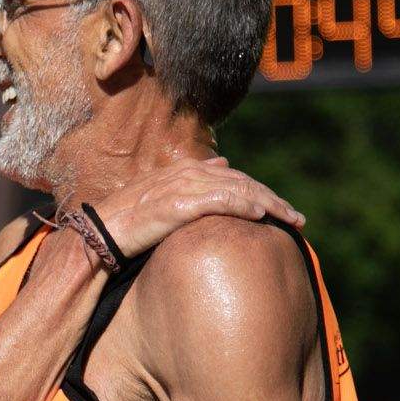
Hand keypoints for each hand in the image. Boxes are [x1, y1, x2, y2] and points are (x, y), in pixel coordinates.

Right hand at [89, 157, 302, 257]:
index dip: (261, 192)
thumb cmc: (128, 223)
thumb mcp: (162, 200)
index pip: (235, 178)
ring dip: (269, 205)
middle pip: (243, 182)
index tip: (281, 210)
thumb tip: (223, 167)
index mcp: (186, 171)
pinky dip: (245, 207)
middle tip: (298, 218)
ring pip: (239, 190)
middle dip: (274, 199)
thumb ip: (192, 186)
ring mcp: (185, 186)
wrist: (101, 232)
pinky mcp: (180, 204)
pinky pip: (221, 202)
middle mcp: (189, 173)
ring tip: (291, 220)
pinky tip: (262, 217)